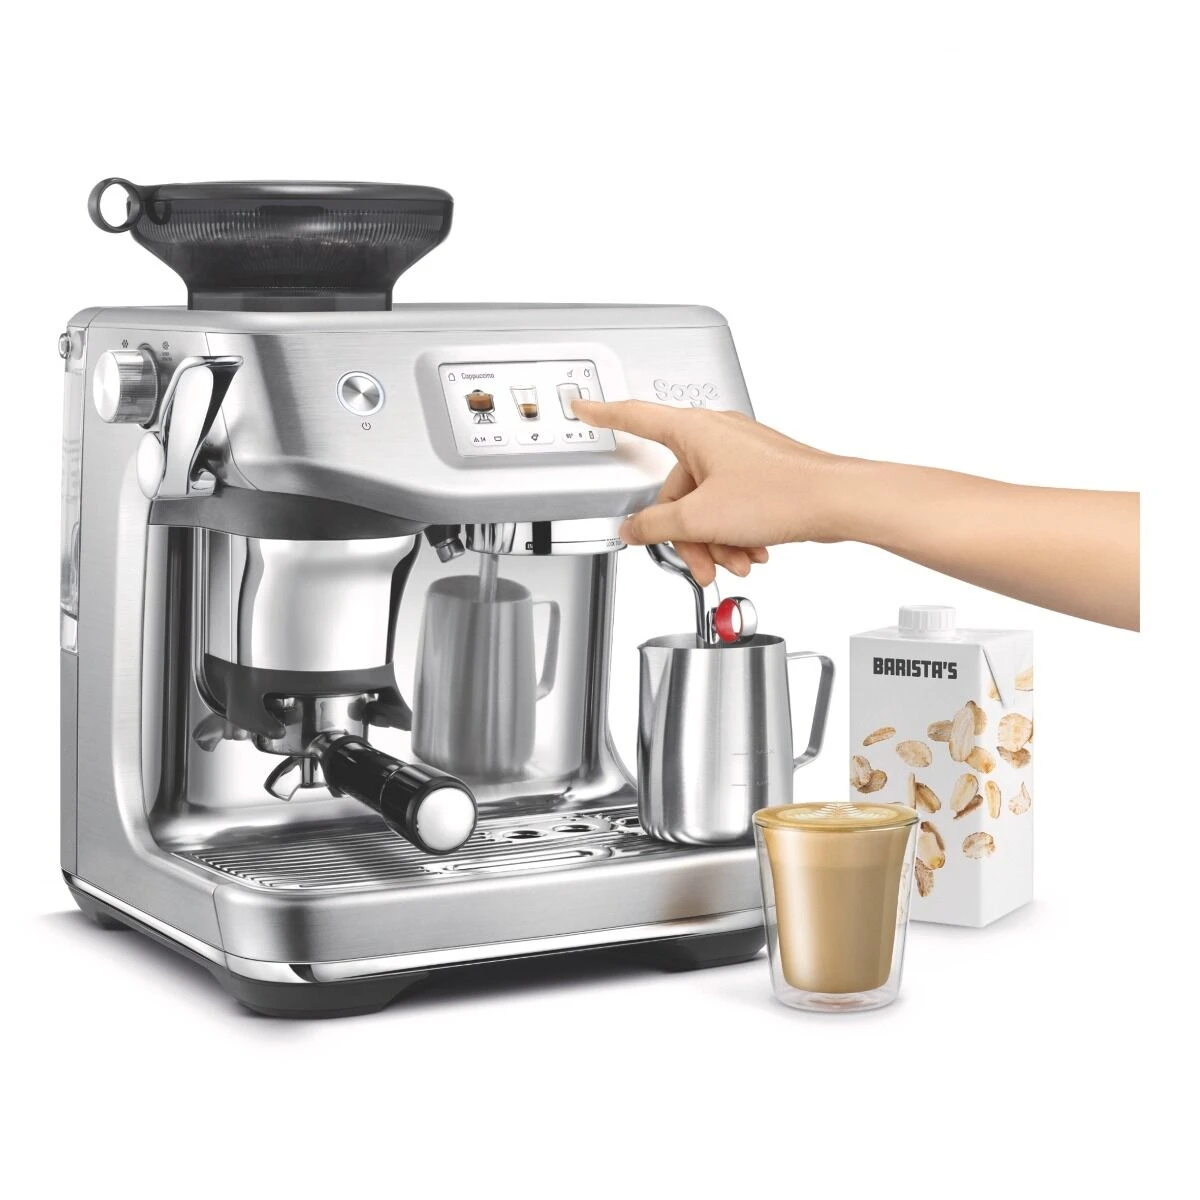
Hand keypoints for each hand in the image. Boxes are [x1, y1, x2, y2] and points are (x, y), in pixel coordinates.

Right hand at [573, 400, 849, 584]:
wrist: (836, 502)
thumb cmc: (781, 494)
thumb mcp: (701, 518)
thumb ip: (657, 524)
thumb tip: (634, 527)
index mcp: (694, 431)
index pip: (634, 417)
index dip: (603, 413)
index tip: (583, 406)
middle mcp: (716, 435)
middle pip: (676, 489)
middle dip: (686, 533)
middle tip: (698, 562)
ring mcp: (741, 454)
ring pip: (705, 503)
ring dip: (714, 539)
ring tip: (734, 559)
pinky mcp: (761, 473)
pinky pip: (730, 504)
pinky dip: (735, 532)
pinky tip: (751, 551)